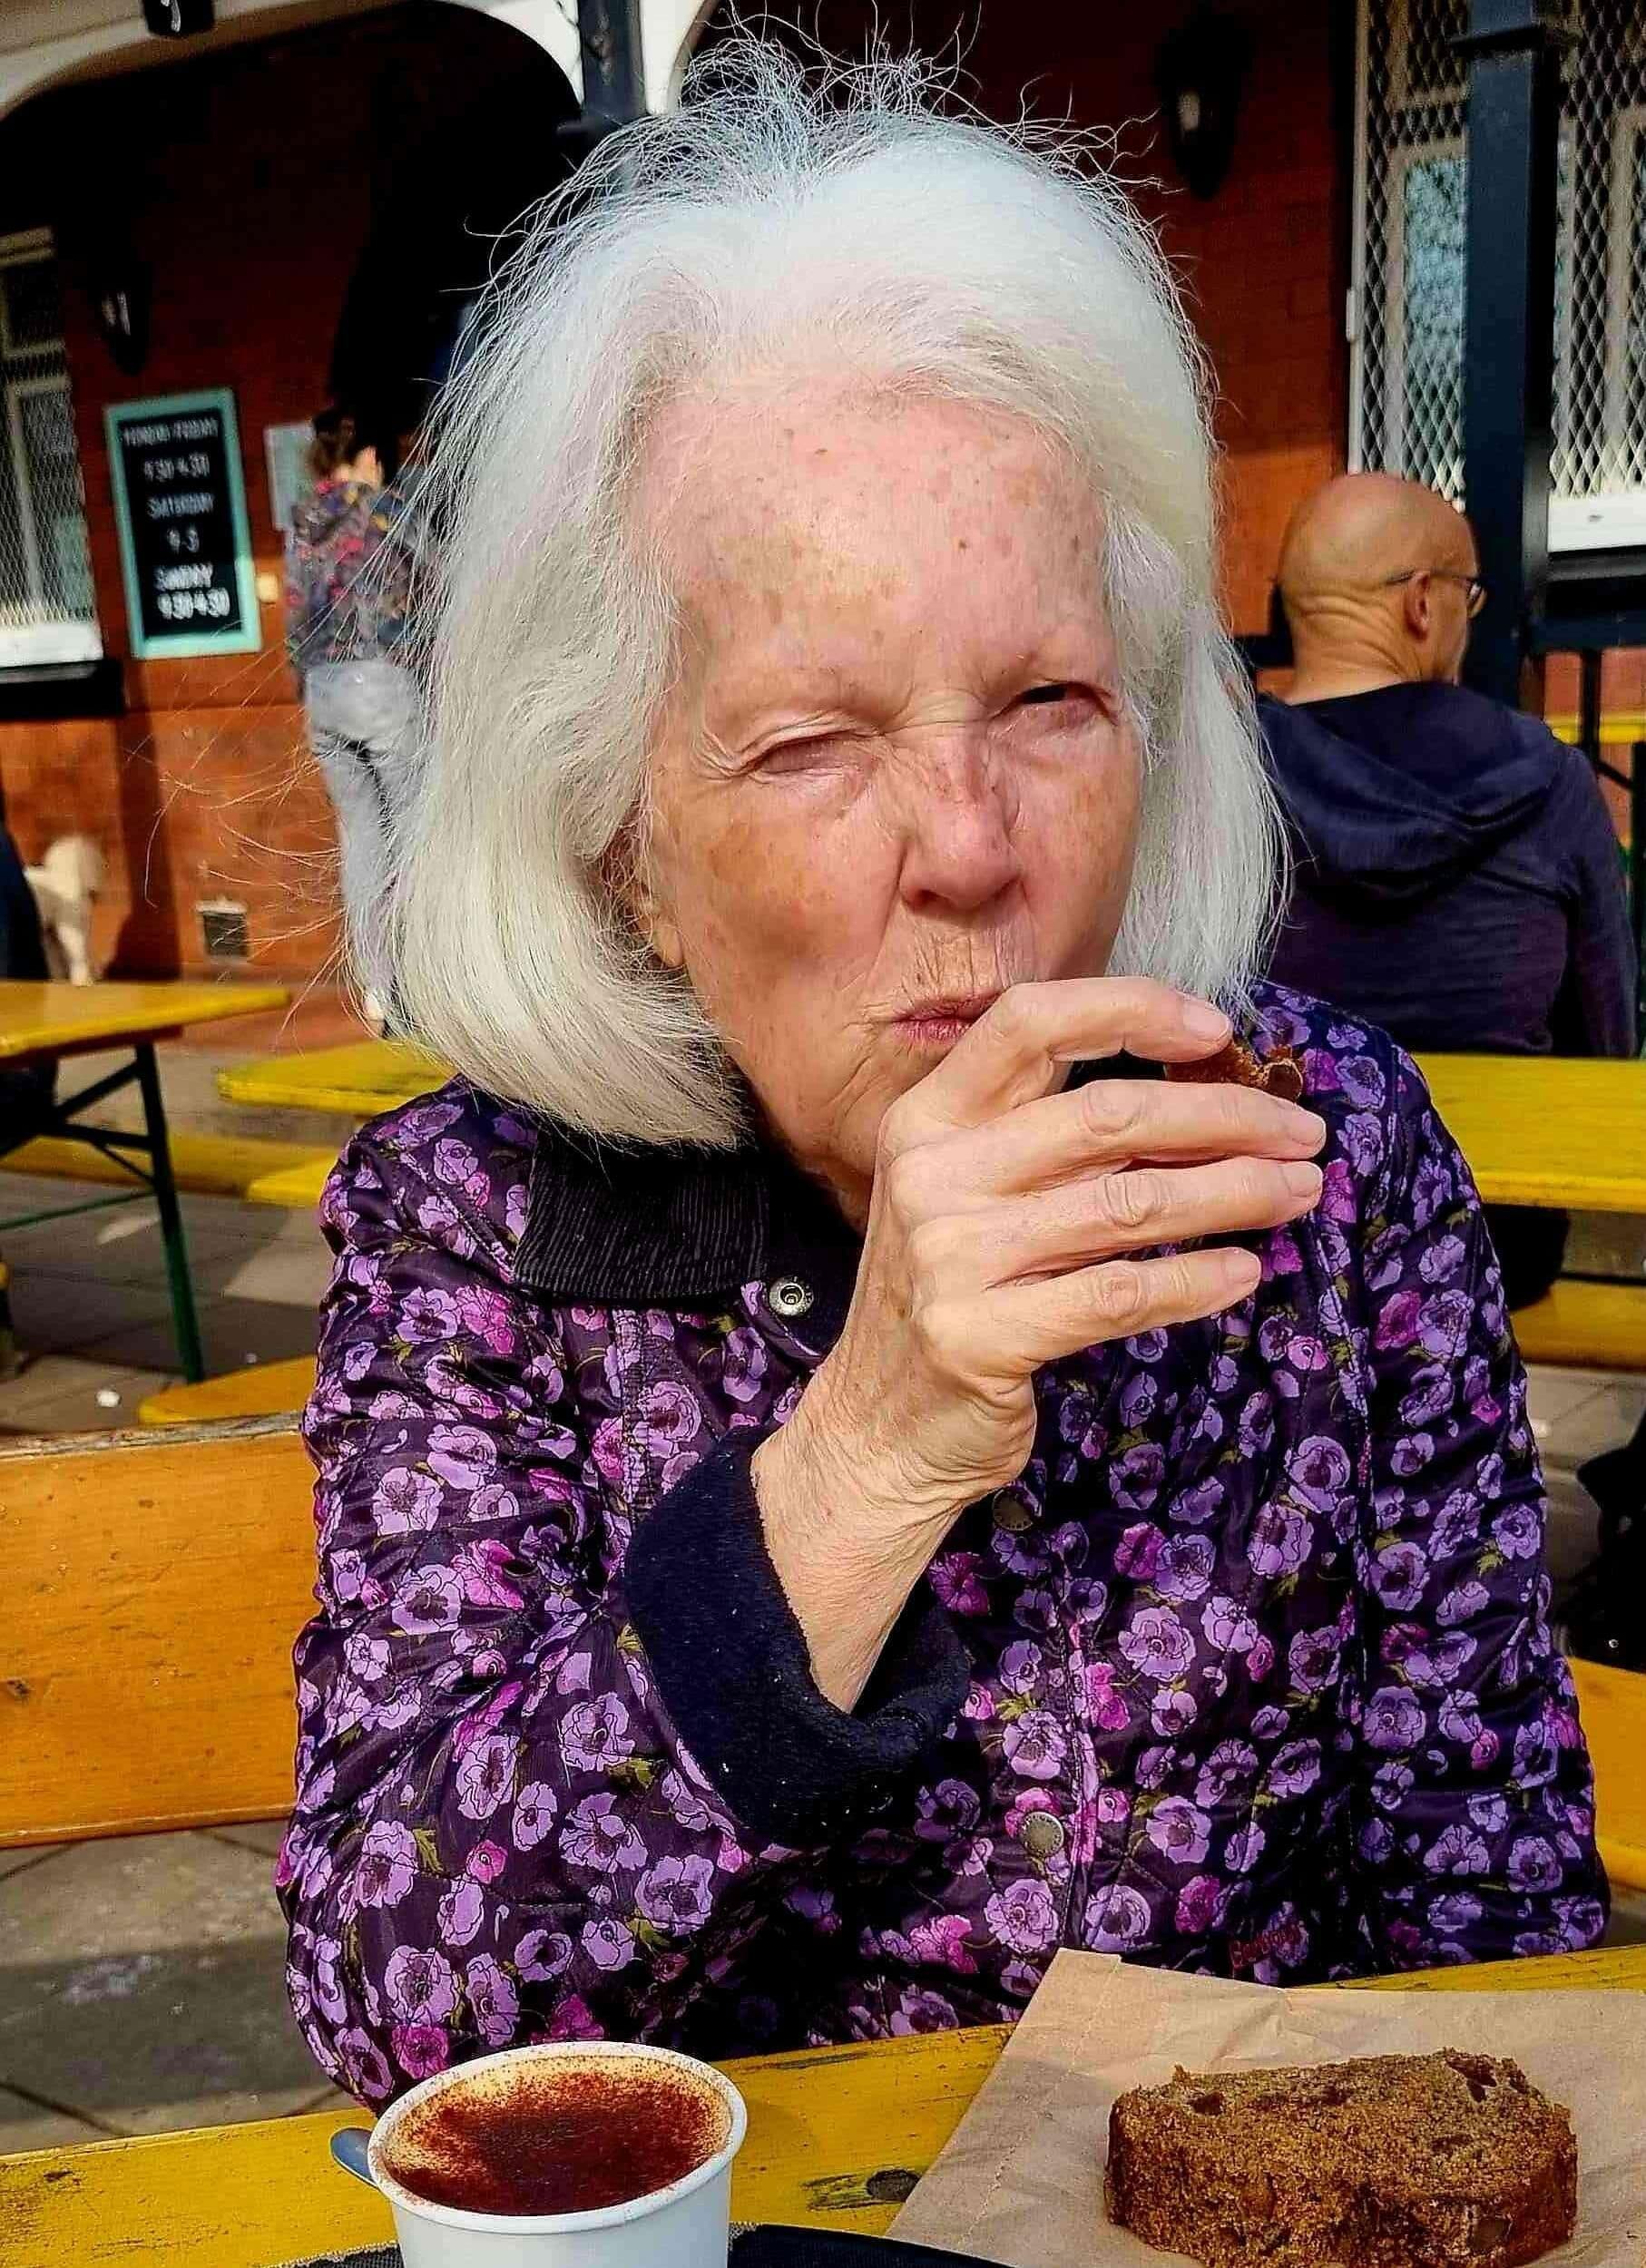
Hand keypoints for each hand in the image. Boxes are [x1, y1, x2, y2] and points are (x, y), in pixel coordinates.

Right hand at [752, 978, 1326, 1705]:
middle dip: (1226, 1117)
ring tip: (1298, 1194)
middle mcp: (931, 1174)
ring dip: (1235, 1194)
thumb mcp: (967, 1193)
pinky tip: (1243, 1273)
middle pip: (1106, 1114)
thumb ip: (1048, 1136)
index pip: (1029, 1023)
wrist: (878, 1427)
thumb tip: (1202, 1094)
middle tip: (1303, 1134)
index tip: (1219, 1030)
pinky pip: (1117, 1294)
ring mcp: (949, 1258)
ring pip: (1128, 1204)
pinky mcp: (979, 1338)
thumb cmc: (953, 1295)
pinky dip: (1194, 1281)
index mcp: (927, 1118)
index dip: (1129, 1009)